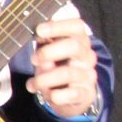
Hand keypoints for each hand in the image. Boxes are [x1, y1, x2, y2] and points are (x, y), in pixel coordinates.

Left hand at [25, 3, 97, 117]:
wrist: (71, 95)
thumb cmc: (57, 67)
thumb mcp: (49, 53)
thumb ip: (44, 45)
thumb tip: (40, 47)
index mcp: (79, 41)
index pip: (77, 26)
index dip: (58, 26)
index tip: (39, 30)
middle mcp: (86, 56)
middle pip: (75, 46)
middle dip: (49, 52)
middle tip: (34, 60)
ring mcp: (88, 74)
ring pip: (68, 73)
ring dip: (44, 79)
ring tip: (33, 84)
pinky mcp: (87, 93)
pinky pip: (73, 94)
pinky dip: (56, 95)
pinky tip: (48, 95)